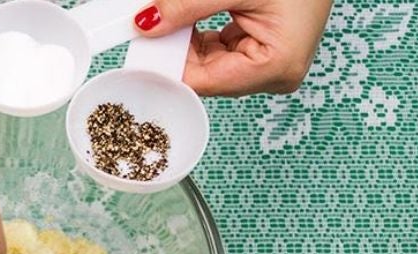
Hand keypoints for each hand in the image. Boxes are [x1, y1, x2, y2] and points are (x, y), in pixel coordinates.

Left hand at [134, 0, 333, 95]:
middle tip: (149, 25)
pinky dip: (198, 35)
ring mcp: (269, 65)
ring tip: (171, 17)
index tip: (140, 51)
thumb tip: (148, 23)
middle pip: (205, 75)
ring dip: (185, 41)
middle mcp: (275, 74)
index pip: (204, 81)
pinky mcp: (261, 51)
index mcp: (277, 67)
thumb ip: (187, 8)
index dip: (168, 67)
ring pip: (208, 63)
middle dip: (175, 50)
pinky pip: (218, 51)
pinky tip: (185, 20)